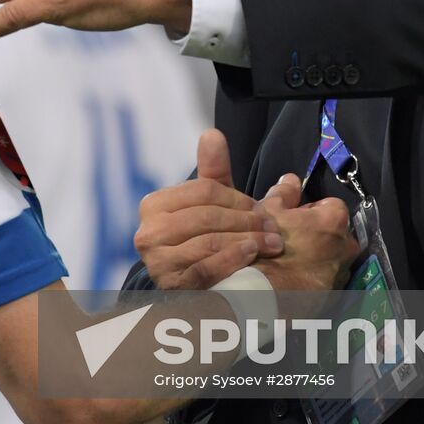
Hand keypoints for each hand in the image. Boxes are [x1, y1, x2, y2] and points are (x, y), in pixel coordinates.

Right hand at [133, 129, 296, 289]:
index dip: (238, 198)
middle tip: (275, 229)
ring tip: (271, 244)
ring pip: (208, 242)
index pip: (204, 191)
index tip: (262, 208)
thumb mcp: (209, 205)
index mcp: (154, 205)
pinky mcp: (170, 286)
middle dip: (247, 221)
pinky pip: (205, 269)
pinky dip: (232, 260)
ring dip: (247, 241)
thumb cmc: (203, 239)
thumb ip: (212, 171)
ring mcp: (156, 262)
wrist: (191, 289)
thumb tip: (212, 133)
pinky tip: (251, 256)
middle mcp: (148, 232)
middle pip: (207, 216)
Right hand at [252, 193, 358, 293]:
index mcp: (334, 220)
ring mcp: (343, 271)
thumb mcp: (269, 211)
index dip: (312, 209)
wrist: (265, 291)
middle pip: (336, 231)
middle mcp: (347, 245)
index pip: (331, 205)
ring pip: (333, 254)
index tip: (296, 218)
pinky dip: (316, 273)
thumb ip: (284, 192)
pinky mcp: (336, 292)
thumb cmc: (268, 246)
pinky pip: (329, 275)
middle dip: (319, 232)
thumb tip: (291, 180)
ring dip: (318, 253)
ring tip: (292, 258)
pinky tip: (296, 274)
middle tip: (293, 238)